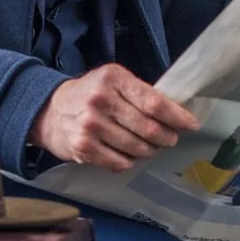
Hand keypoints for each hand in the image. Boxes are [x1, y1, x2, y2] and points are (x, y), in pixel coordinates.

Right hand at [29, 64, 200, 171]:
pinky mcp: (83, 148)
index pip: (154, 102)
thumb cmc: (89, 94)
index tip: (191, 125)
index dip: (177, 117)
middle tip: (169, 139)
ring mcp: (91, 126)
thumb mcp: (112, 81)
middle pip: (149, 128)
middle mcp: (101, 100)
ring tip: (148, 147)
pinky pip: (120, 162)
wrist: (48, 111)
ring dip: (149, 151)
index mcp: (113, 78)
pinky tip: (127, 154)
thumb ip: (140, 92)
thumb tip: (176, 113)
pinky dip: (129, 161)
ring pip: (137, 148)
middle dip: (166, 138)